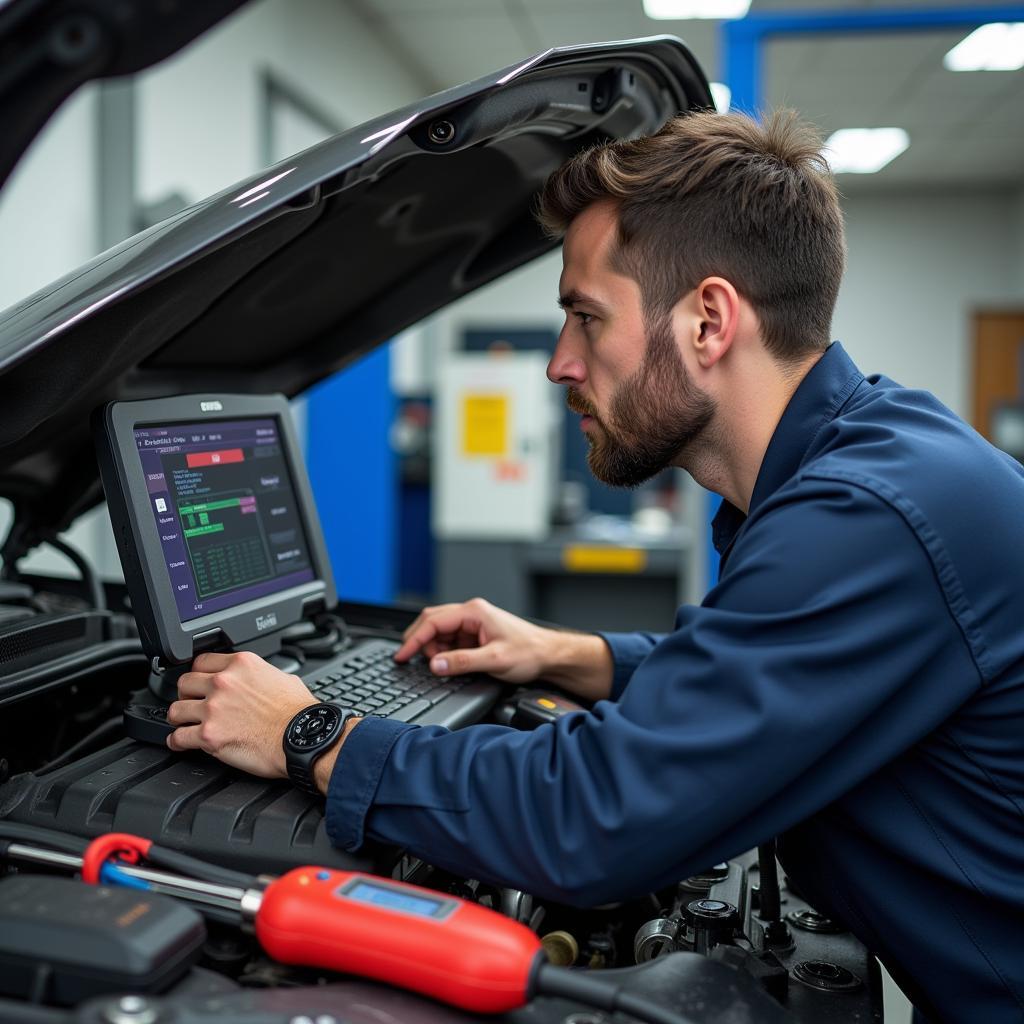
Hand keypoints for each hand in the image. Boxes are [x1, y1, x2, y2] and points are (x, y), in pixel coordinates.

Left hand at [166, 651, 314, 777]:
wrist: (302, 737)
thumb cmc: (298, 713)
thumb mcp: (284, 678)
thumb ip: (262, 675)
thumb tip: (259, 682)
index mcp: (242, 665)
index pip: (202, 661)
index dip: (199, 674)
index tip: (199, 682)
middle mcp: (223, 683)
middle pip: (184, 682)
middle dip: (187, 694)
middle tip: (192, 703)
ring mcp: (213, 709)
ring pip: (176, 710)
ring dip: (179, 718)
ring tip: (184, 724)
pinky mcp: (209, 736)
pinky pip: (178, 737)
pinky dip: (177, 742)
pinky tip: (180, 743)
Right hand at [394, 597, 613, 700]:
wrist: (549, 656)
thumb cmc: (530, 652)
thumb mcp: (494, 660)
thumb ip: (462, 662)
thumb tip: (435, 664)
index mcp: (474, 612)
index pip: (433, 621)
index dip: (414, 639)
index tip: (402, 654)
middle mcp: (472, 614)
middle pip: (432, 622)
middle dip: (418, 641)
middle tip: (406, 659)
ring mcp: (474, 624)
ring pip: (440, 632)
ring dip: (432, 648)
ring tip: (437, 665)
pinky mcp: (476, 636)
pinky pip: (451, 641)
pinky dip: (443, 652)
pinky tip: (446, 663)